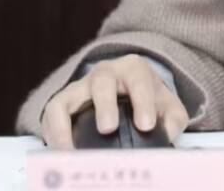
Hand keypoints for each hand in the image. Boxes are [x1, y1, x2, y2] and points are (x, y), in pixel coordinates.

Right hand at [41, 55, 189, 149]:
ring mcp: (80, 87)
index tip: (147, 125)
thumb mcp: (167, 105)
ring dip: (67, 124)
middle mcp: (105, 74)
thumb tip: (167, 135)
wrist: (127, 91)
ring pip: (67, 97)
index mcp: (134, 70)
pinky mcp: (62, 103)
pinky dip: (53, 133)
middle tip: (108, 129)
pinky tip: (61, 153)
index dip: (142, 101)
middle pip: (102, 81)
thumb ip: (172, 119)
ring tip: (72, 152)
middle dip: (105, 105)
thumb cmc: (147, 101)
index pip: (139, 79)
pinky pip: (51, 114)